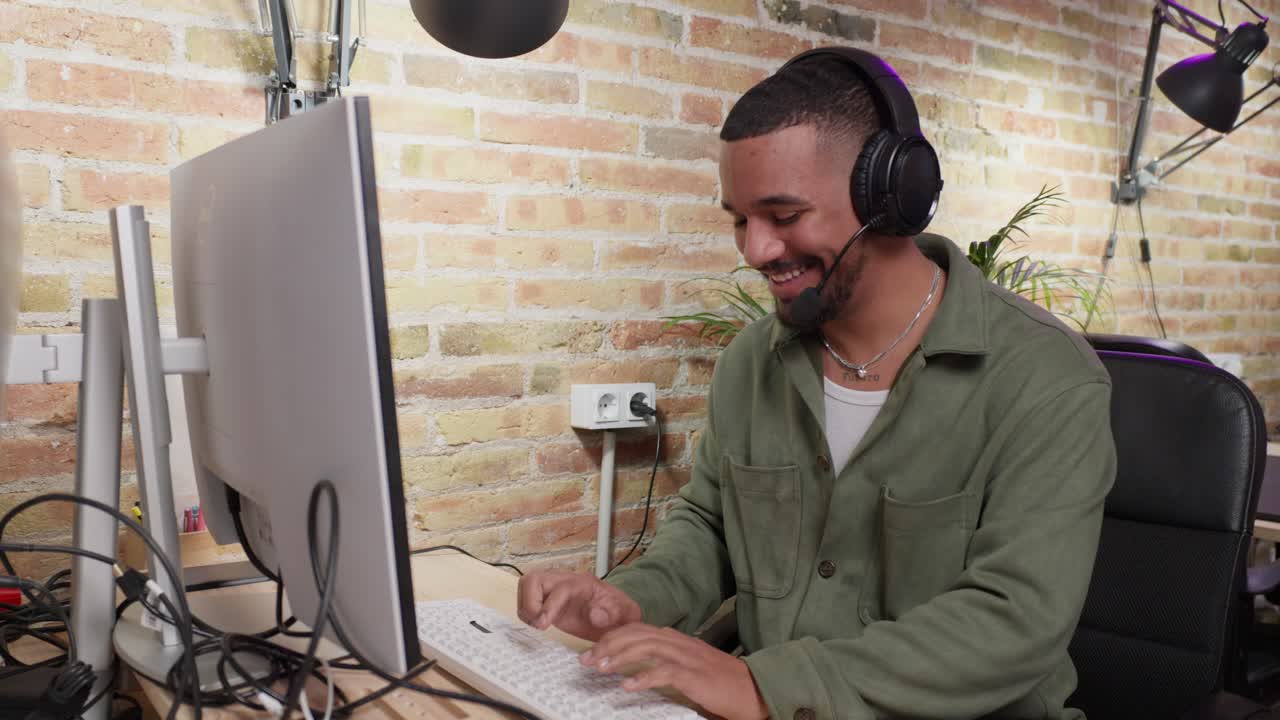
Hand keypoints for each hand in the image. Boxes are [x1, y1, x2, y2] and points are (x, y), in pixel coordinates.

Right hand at [516, 570, 641, 640]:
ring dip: (526, 607)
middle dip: (529, 603)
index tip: (543, 624)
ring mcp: (552, 587)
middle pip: (534, 579)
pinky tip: (539, 623)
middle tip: (538, 624)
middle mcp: (564, 580)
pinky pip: (525, 597)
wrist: (615, 614)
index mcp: (583, 583)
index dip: (549, 606)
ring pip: (526, 585)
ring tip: (539, 625)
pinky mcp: (545, 597)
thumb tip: (594, 614)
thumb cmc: (618, 613)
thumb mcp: (624, 614)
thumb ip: (612, 613)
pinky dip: (526, 612)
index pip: (560, 589)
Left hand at [581, 624, 767, 719]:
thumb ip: (664, 660)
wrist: (750, 688)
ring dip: (619, 658)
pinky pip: (664, 672)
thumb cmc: (718, 680)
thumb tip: (636, 667)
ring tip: (601, 669)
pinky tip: (627, 686)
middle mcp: (677, 642)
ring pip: (646, 648)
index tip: (590, 651)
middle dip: (607, 645)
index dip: (611, 638)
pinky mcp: (693, 674)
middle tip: (586, 660)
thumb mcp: (686, 665)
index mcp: (674, 638)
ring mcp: (686, 656)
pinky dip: (644, 677)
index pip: (636, 629)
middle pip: (636, 634)